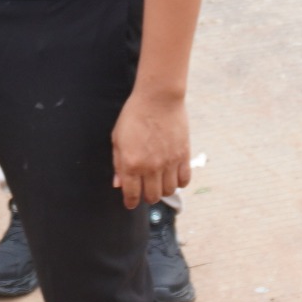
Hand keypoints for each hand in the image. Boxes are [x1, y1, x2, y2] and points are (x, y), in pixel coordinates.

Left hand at [108, 87, 188, 208]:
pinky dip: (179, 183)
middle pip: (152, 196)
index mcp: (131, 163)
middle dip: (146, 196)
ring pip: (168, 191)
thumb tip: (118, 184)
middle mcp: (151, 167)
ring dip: (163, 190)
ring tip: (159, 182)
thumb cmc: (134, 115)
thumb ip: (118, 164)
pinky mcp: (183, 156)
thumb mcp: (117, 138)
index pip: (132, 194)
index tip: (131, 203)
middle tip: (145, 189)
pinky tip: (173, 176)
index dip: (130, 202)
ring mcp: (169, 162)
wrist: (158, 98)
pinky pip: (184, 180)